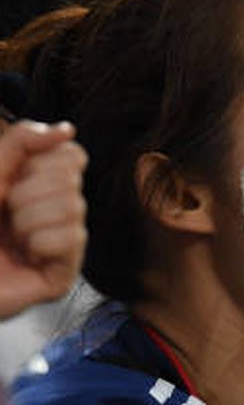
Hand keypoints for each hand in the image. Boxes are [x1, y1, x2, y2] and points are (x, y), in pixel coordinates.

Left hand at [0, 119, 86, 319]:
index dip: (44, 161)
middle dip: (30, 192)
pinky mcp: (63, 274)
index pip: (72, 156)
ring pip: (74, 207)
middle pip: (74, 178)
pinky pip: (72, 239)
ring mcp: (60, 246)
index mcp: (37, 188)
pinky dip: (39, 243)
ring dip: (29, 219)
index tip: (13, 181)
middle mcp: (53, 214)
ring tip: (11, 239)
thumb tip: (66, 130)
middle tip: (6, 213)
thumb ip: (21, 143)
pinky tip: (24, 257)